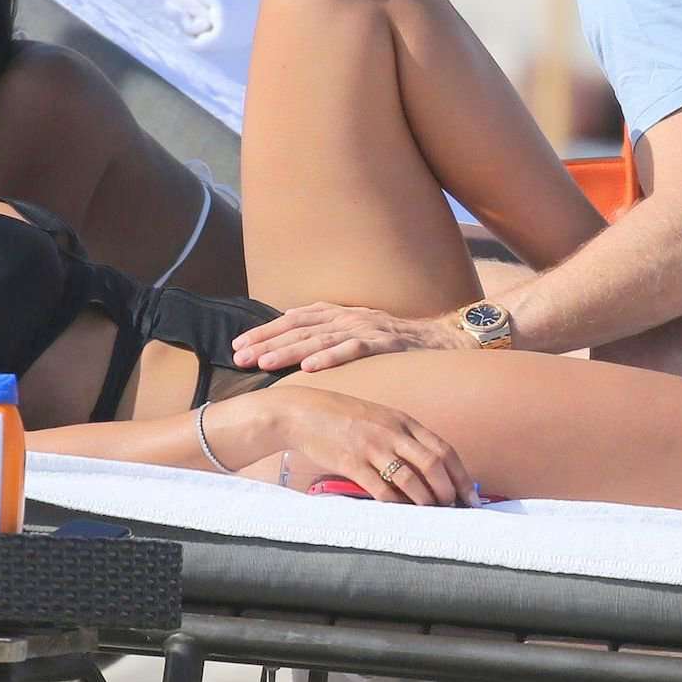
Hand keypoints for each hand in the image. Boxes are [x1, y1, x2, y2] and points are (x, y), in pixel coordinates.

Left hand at [232, 302, 469, 371]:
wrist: (443, 339)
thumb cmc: (397, 342)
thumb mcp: (358, 334)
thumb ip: (330, 337)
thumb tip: (296, 349)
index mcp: (339, 314)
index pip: (293, 320)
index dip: (264, 330)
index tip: (238, 344)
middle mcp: (348, 317)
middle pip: (298, 328)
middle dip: (266, 341)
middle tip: (238, 356)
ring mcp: (365, 328)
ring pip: (319, 338)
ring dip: (288, 350)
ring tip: (263, 363)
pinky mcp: (383, 343)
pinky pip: (353, 350)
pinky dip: (330, 356)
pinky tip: (309, 367)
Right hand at [267, 384, 476, 505]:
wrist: (303, 412)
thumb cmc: (343, 418)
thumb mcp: (380, 418)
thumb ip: (403, 437)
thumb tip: (430, 469)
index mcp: (403, 421)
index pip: (443, 449)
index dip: (461, 475)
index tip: (470, 497)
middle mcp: (392, 432)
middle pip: (433, 463)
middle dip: (449, 491)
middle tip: (455, 511)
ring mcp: (371, 446)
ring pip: (410, 478)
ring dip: (426, 500)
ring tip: (433, 515)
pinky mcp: (351, 461)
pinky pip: (380, 488)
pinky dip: (396, 504)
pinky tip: (402, 514)